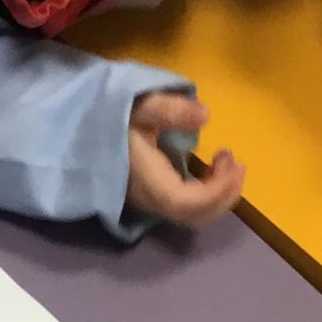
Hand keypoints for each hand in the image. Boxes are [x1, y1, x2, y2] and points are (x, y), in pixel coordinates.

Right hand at [124, 91, 244, 227]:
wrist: (84, 128)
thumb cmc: (115, 116)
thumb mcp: (140, 106)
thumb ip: (170, 109)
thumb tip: (205, 115)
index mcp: (145, 180)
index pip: (184, 203)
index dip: (214, 191)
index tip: (232, 162)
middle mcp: (148, 198)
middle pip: (192, 216)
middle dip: (224, 194)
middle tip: (238, 163)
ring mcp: (151, 201)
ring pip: (192, 214)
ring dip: (219, 194)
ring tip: (228, 161)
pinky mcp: (155, 196)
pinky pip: (187, 206)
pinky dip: (208, 193)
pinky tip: (213, 168)